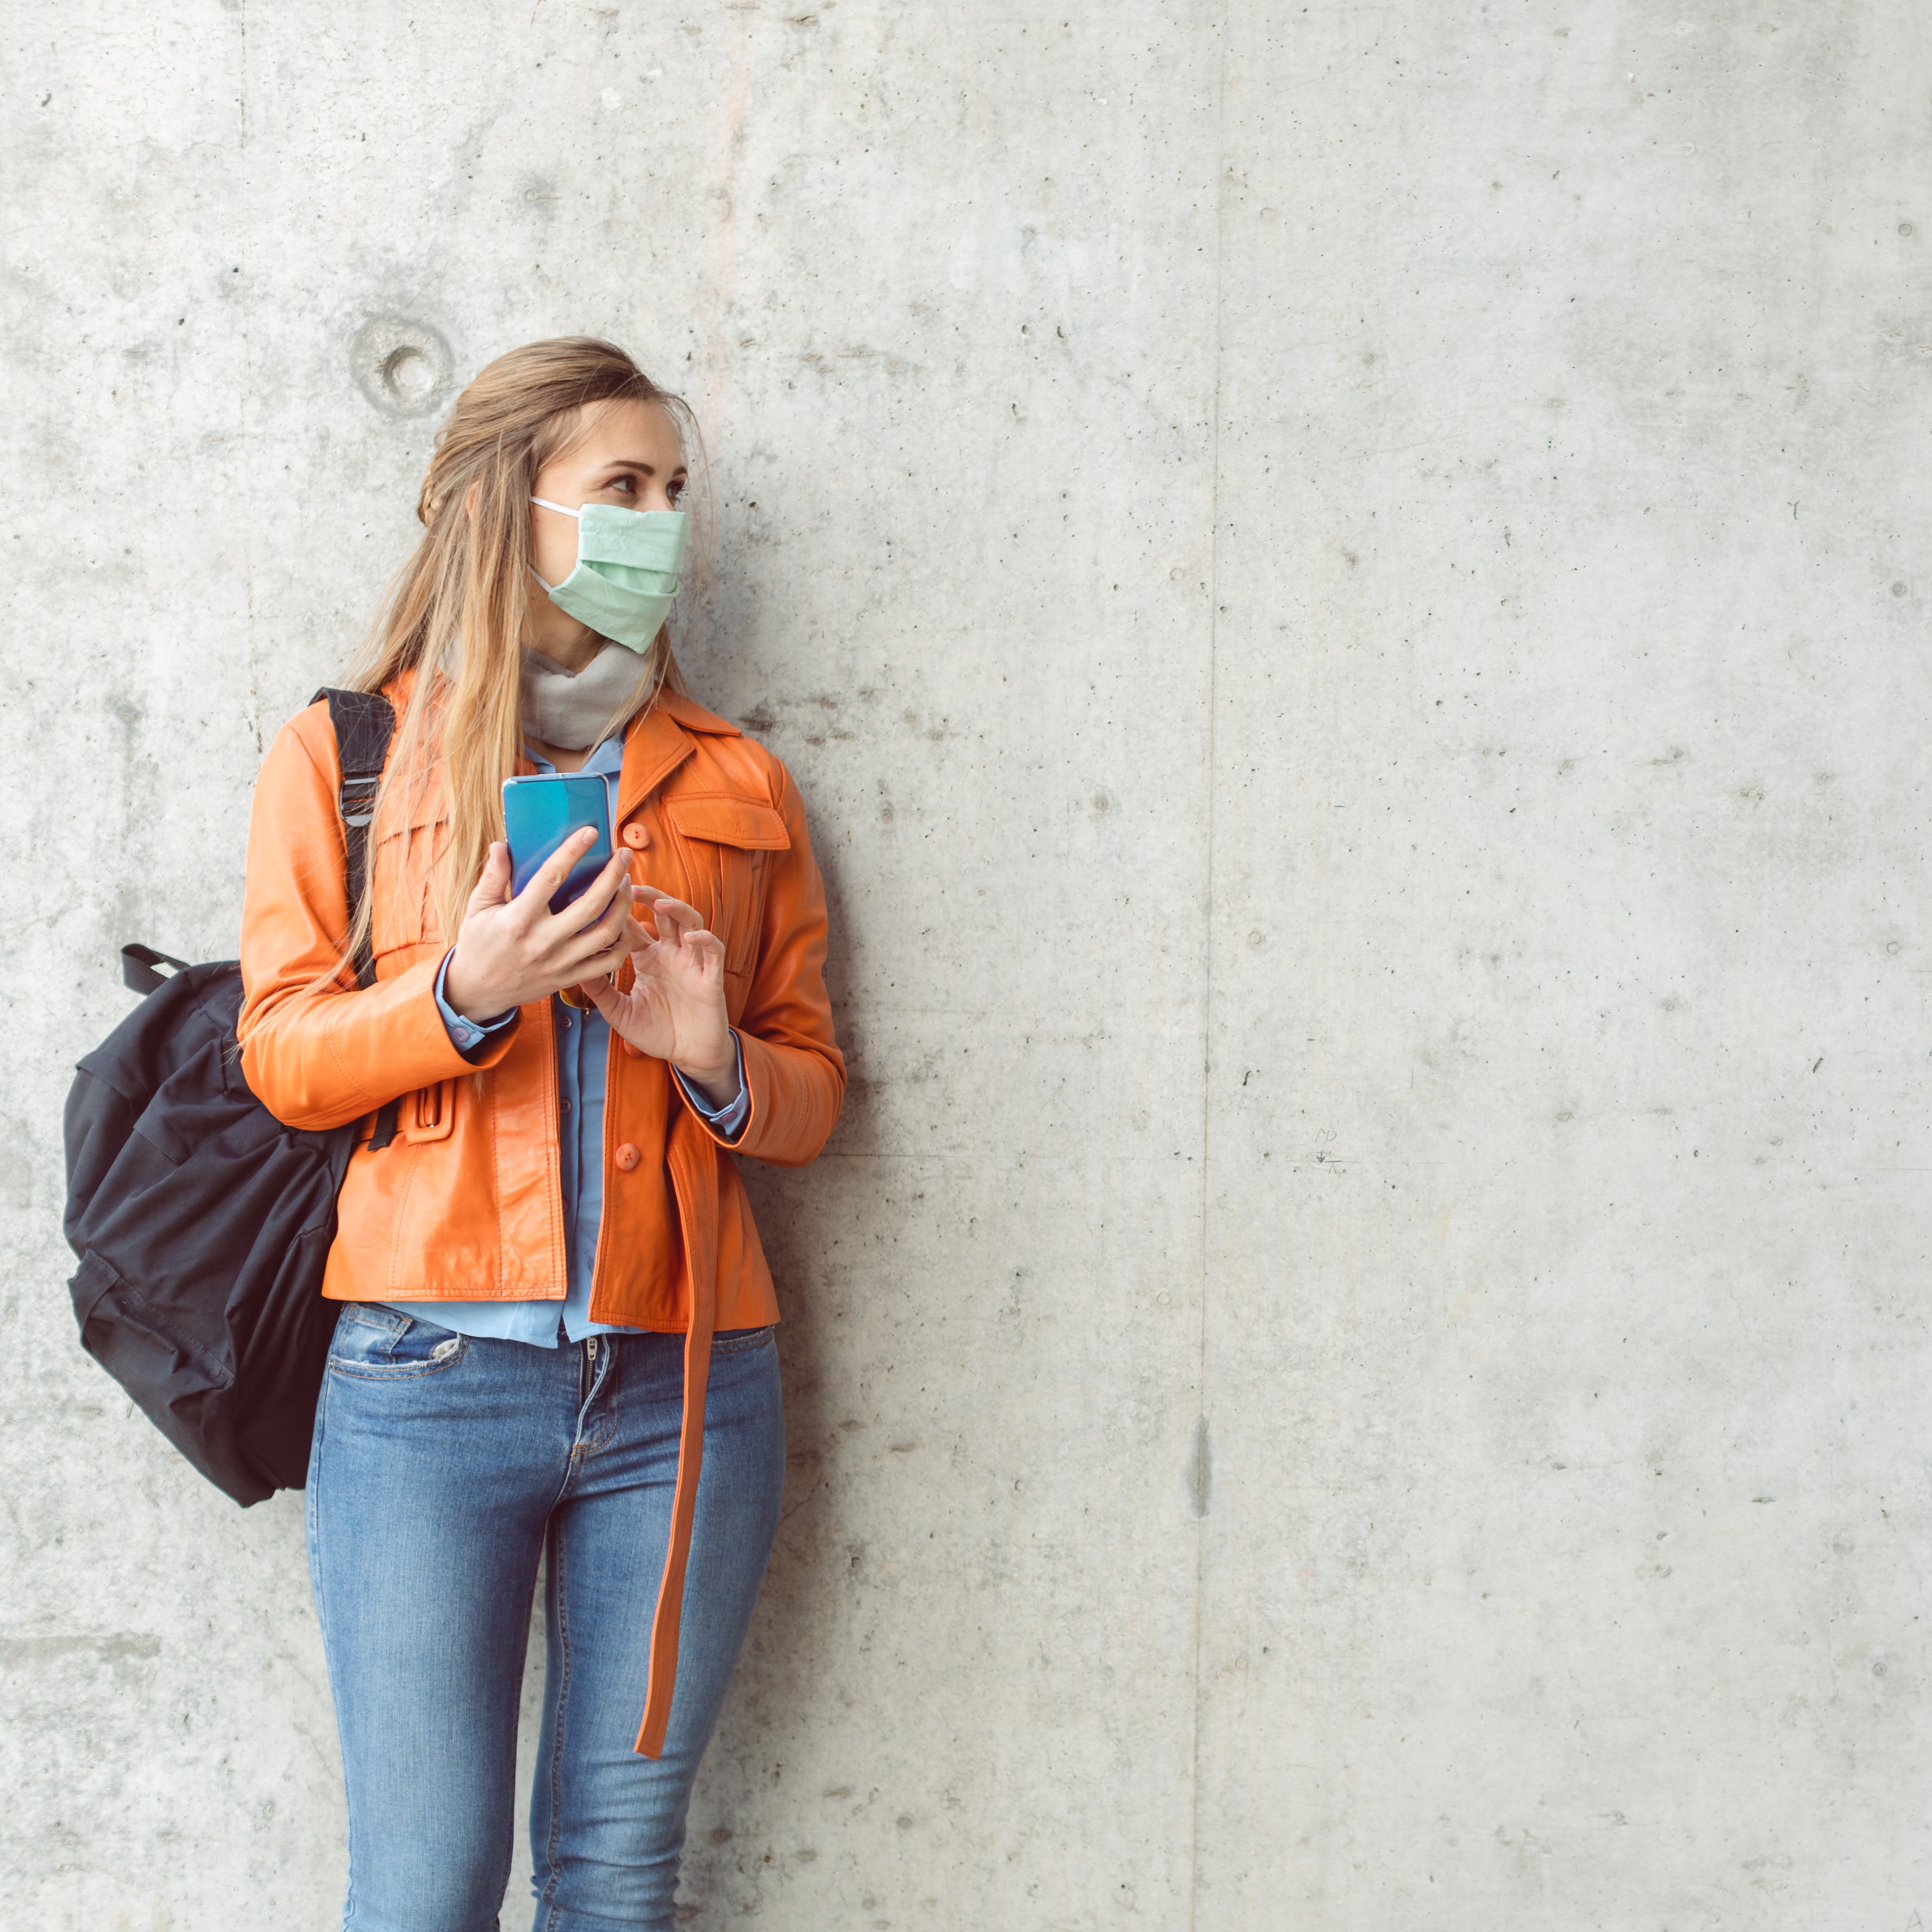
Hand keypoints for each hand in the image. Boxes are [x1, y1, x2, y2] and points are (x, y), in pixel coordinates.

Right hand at [442, 830, 644, 1019]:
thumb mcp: (477, 908)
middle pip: (590, 905)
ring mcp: (559, 963)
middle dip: (613, 876)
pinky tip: (624, 922)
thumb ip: (492, 877)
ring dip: (623, 905)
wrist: (477, 991)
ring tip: (626, 883)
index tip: (590, 832)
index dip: (572, 852)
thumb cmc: (478, 944)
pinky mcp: (569, 978)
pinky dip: (622, 942)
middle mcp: (542, 942)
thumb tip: (502, 845)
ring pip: (605, 933)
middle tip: (623, 855)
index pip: (550, 878)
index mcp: (517, 920)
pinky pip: (607, 962)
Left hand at [587, 890, 736, 1103]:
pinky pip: (713, 952)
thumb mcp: (620, 1013)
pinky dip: (705, 940)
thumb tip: (571, 970)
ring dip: (677, 910)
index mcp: (649, 959)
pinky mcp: (711, 978)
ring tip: (659, 902)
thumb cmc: (657, 1032)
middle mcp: (671, 955)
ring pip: (690, 924)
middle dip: (650, 896)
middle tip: (631, 884)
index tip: (603, 893)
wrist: (689, 1056)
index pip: (634, 927)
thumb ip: (600, 992)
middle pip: (664, 914)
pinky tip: (691, 937)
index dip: (621, 910)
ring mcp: (692, 963)